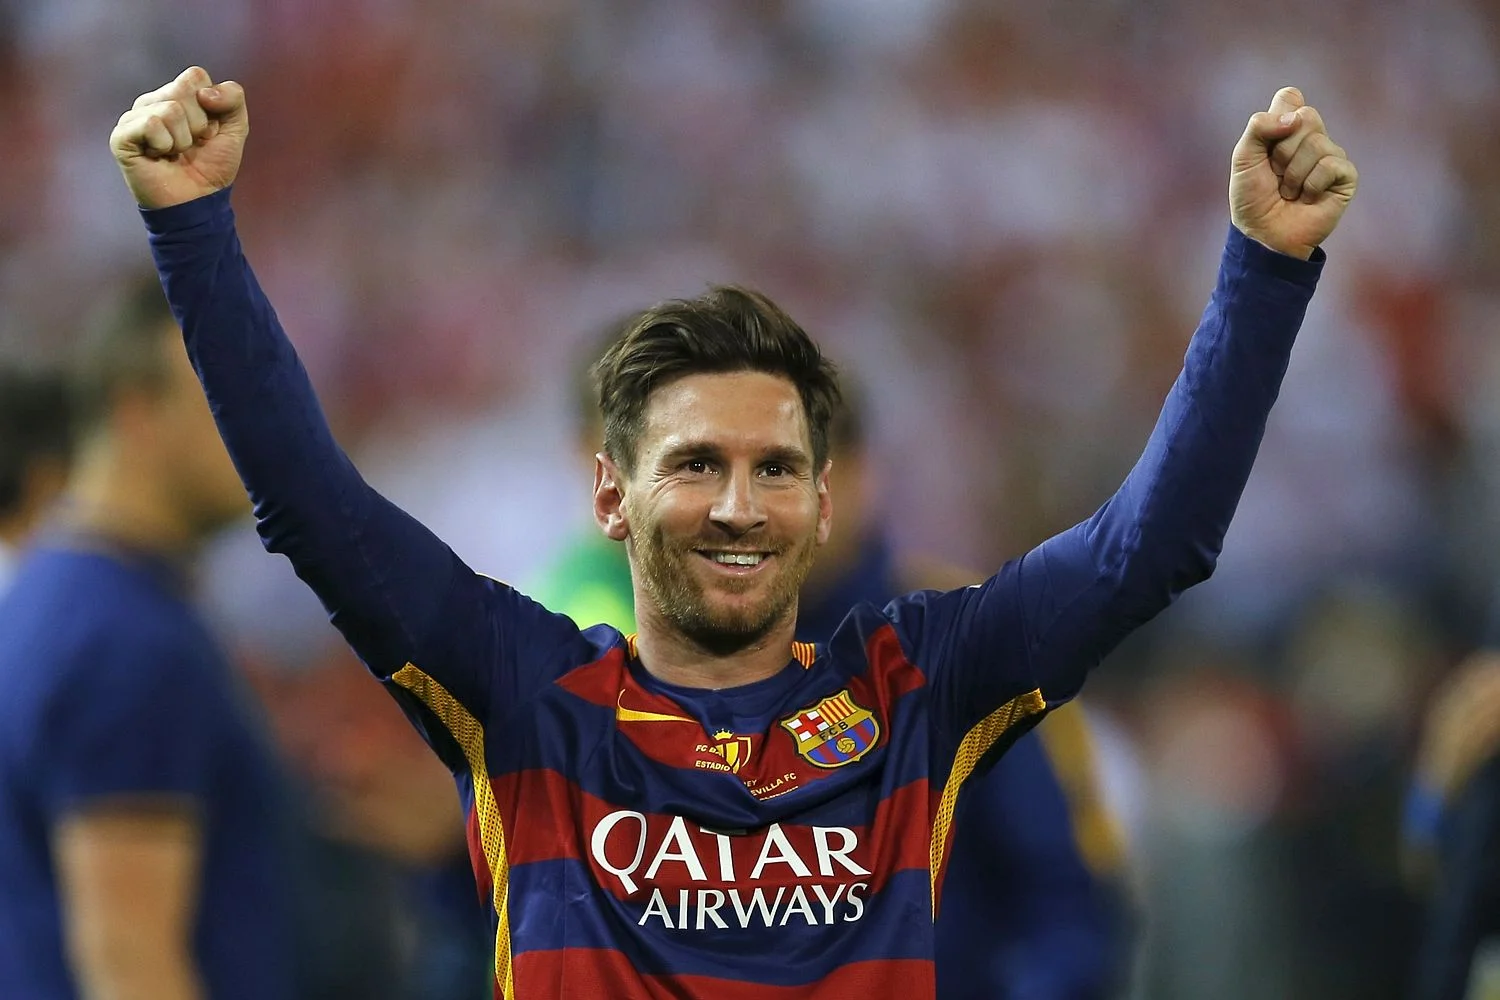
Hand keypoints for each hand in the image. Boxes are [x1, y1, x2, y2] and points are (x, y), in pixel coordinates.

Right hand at [110, 66, 247, 209]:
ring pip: (170, 109)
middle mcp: (152, 102)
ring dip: (183, 139)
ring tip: (175, 153)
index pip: (195, 76)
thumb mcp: (235, 130)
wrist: (198, 202)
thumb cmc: (212, 167)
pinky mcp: (122, 136)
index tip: (208, 131)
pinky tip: (159, 156)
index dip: (211, 106)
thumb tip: (205, 92)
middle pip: (183, 89)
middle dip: (199, 124)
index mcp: (176, 96)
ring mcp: (134, 118)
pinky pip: (152, 124)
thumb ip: (233, 99)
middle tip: (191, 145)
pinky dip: (165, 145)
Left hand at [1229, 87, 1357, 259]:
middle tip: (1276, 174)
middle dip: (1282, 150)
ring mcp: (1331, 155)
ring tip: (1289, 192)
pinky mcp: (1346, 176)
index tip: (1266, 145)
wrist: (1263, 233)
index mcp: (1287, 128)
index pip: (1290, 97)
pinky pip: (1331, 165)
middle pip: (1306, 115)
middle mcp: (1312, 137)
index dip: (1278, 117)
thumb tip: (1296, 116)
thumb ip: (1259, 127)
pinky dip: (1311, 185)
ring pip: (1317, 143)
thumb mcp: (1244, 158)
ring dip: (1293, 174)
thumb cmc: (1252, 198)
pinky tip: (1307, 198)